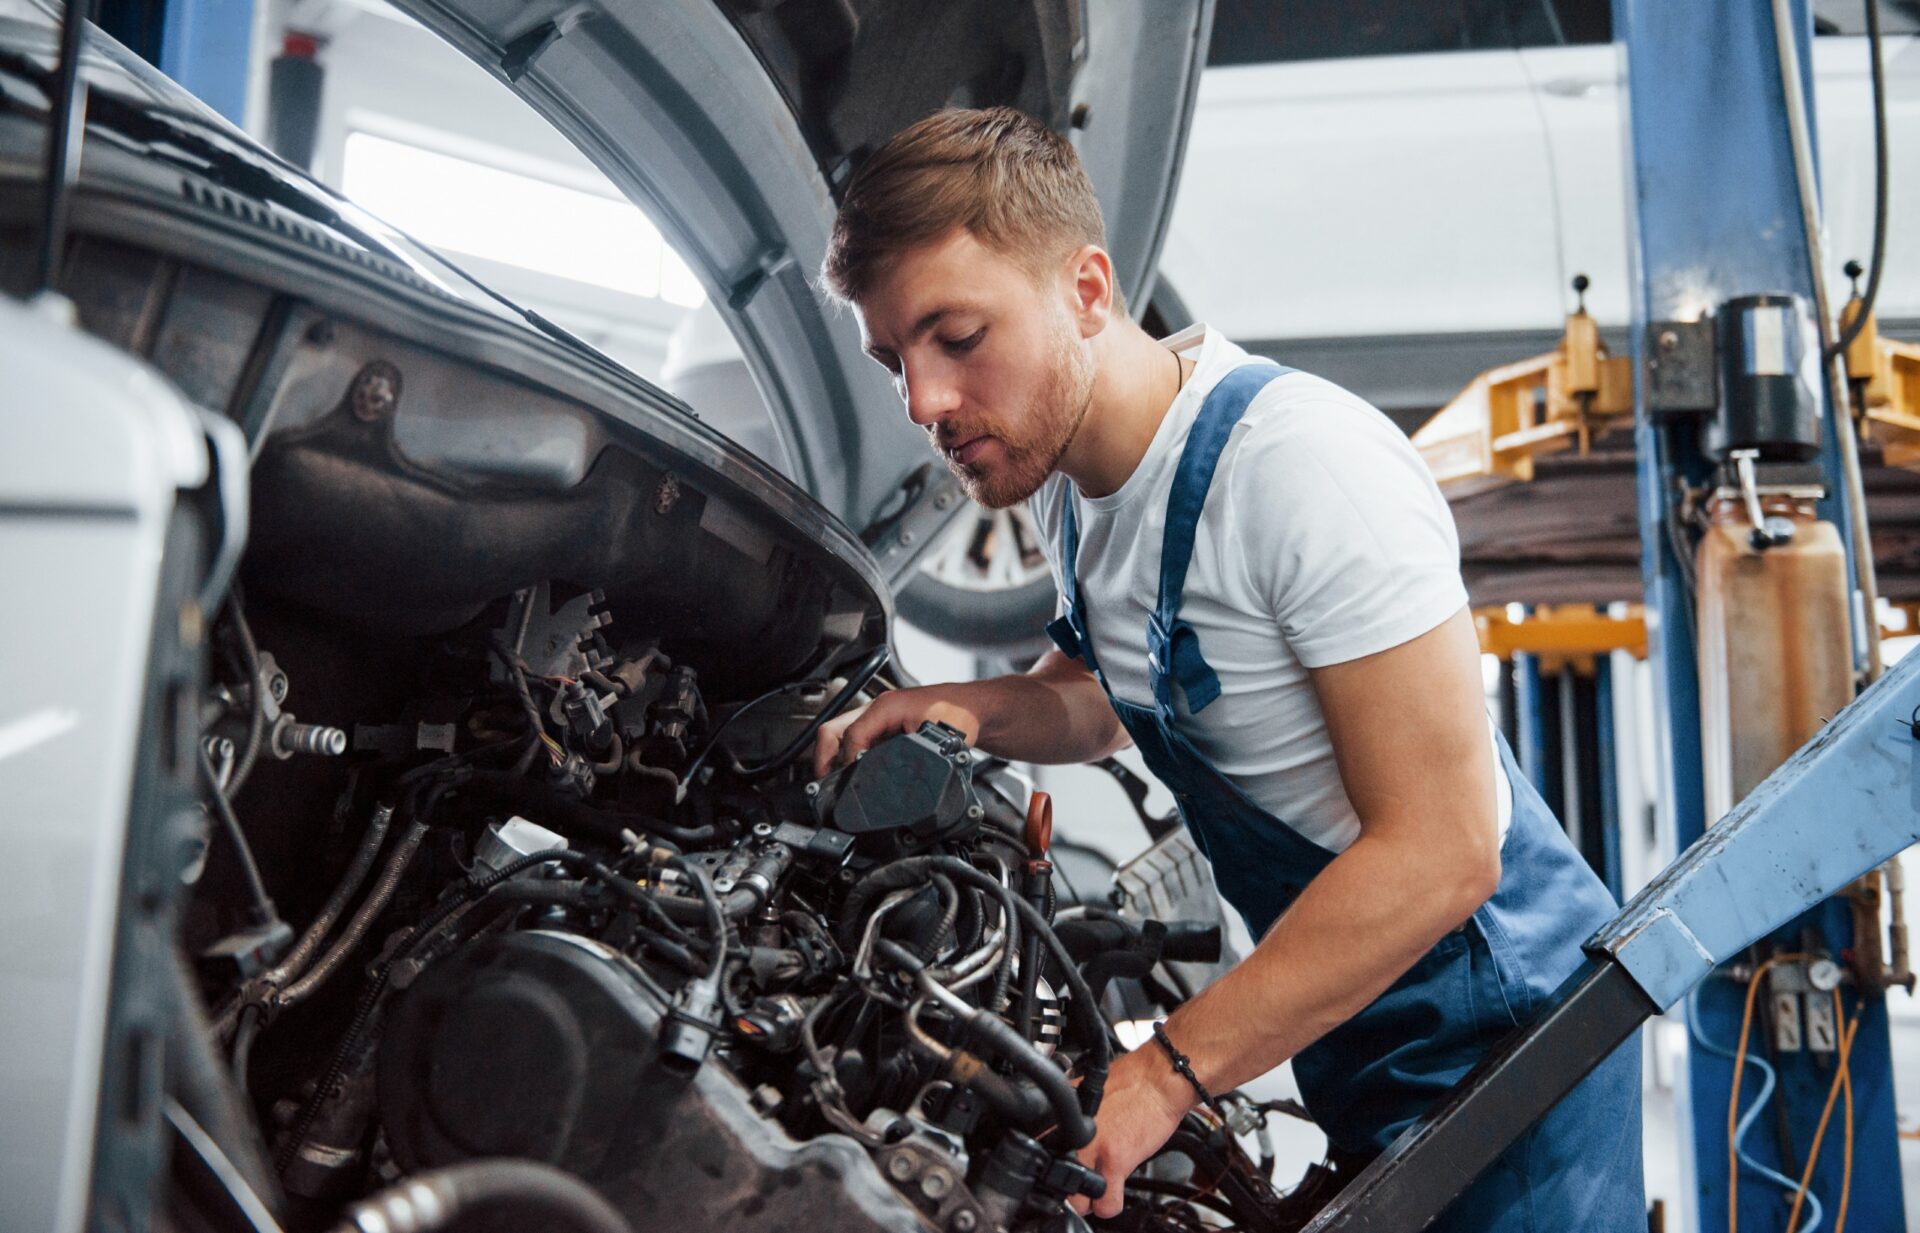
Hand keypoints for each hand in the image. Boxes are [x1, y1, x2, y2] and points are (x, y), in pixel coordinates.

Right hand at [810, 685, 983, 778]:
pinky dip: (848, 759)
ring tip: (835, 784)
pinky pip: (857, 742)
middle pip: (833, 732)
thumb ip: (906, 757)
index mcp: (885, 707)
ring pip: (841, 736)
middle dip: (824, 759)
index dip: (847, 763)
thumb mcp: (932, 739)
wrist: (976, 710)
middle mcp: (877, 710)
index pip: (851, 735)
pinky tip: (854, 776)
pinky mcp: (885, 728)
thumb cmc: (960, 716)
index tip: (849, 784)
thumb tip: (883, 778)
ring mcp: (879, 718)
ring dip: (835, 759)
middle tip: (825, 786)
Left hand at [1069, 1042, 1194, 1218]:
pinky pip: (1106, 1203)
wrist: (1157, 1079)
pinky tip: (1113, 1195)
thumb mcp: (1086, 1093)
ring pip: (1076, 1200)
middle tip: (1082, 1179)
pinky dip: (1109, 1206)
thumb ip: (1070, 1114)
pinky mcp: (1116, 1161)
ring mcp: (1093, 1149)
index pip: (1040, 1153)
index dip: (1052, 1165)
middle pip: (1055, 1181)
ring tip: (1098, 1188)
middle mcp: (1073, 1135)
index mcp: (1063, 1118)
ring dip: (1087, 1200)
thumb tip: (1057, 1125)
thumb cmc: (1129, 1082)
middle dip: (1069, 1186)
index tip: (1062, 1166)